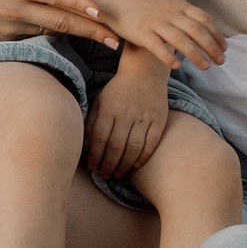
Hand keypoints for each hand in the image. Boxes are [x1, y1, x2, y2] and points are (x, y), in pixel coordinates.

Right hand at [0, 0, 123, 46]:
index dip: (81, 5)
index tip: (103, 13)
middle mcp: (15, 10)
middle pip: (61, 23)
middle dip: (91, 32)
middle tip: (117, 40)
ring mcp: (9, 28)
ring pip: (50, 32)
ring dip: (76, 35)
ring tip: (102, 37)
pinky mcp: (3, 39)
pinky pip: (34, 35)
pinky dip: (52, 33)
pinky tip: (69, 32)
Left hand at [87, 59, 169, 177]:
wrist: (145, 72)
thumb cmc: (118, 90)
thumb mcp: (100, 101)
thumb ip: (92, 122)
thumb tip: (87, 146)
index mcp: (109, 108)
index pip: (99, 138)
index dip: (95, 156)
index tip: (92, 167)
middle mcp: (126, 113)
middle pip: (116, 146)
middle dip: (108, 165)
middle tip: (104, 175)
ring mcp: (144, 116)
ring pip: (134, 147)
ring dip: (125, 165)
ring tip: (118, 174)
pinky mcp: (159, 119)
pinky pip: (152, 142)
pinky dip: (144, 156)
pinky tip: (136, 165)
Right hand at [91, 0, 225, 71]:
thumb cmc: (147, 6)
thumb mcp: (170, 4)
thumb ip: (186, 15)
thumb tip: (205, 30)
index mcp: (179, 6)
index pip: (204, 19)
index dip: (217, 34)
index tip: (224, 48)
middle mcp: (170, 14)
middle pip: (197, 31)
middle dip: (212, 47)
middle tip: (221, 61)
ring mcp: (156, 23)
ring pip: (181, 40)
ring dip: (196, 55)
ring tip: (206, 67)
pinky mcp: (141, 33)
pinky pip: (157, 46)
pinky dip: (168, 57)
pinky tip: (178, 66)